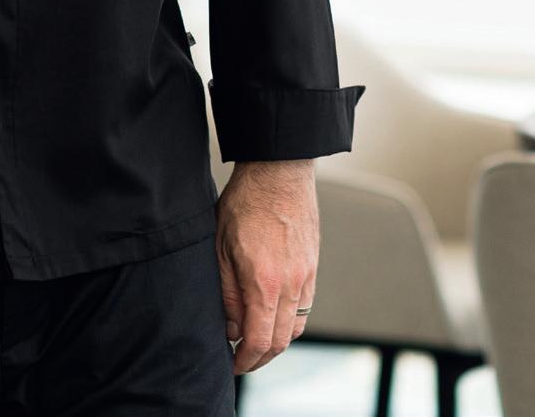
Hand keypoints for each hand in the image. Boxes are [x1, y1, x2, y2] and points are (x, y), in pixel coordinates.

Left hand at [215, 159, 317, 374]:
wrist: (279, 170)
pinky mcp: (313, 264)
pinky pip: (305, 305)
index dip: (245, 361)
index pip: (260, 341)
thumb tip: (232, 329)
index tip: (232, 364)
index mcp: (265, 282)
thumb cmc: (245, 204)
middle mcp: (292, 283)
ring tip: (255, 338)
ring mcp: (307, 274)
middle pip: (281, 340)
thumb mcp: (221, 250)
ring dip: (276, 340)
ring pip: (296, 325)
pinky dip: (289, 319)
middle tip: (241, 358)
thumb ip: (227, 295)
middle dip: (260, 357)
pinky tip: (272, 312)